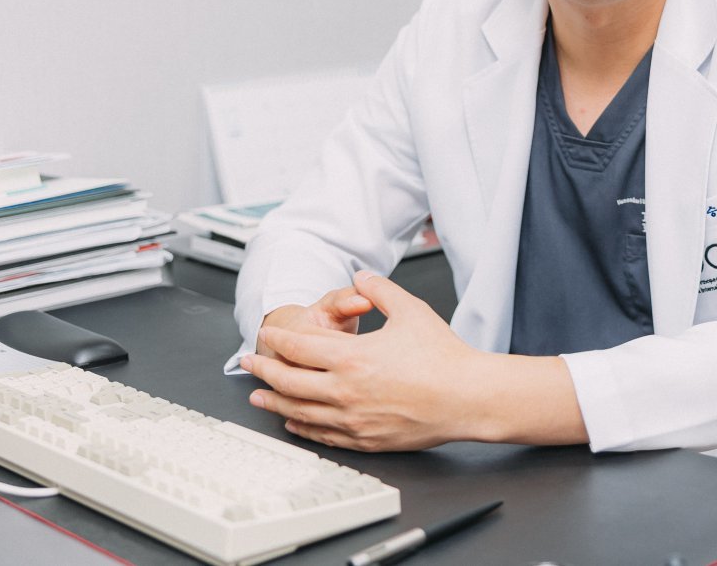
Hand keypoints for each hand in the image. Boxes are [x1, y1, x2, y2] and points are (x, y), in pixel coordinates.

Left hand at [241, 270, 487, 450]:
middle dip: (264, 371)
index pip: (298, 349)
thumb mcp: (411, 310)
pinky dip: (301, 427)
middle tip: (248, 365)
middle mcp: (345, 391)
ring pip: (299, 412)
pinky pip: (322, 434)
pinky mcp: (364, 439)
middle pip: (289, 381)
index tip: (265, 337)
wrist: (468, 397)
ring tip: (258, 396)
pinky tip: (293, 423)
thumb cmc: (444, 357)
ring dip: (274, 402)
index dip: (276, 342)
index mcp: (352, 357)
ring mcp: (352, 419)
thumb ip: (380, 290)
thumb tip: (361, 277)